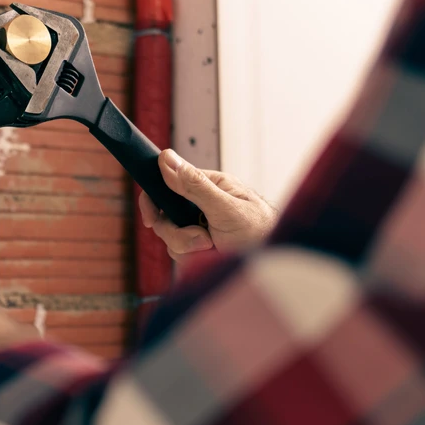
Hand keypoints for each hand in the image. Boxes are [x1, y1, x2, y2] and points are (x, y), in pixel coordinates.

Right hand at [139, 149, 277, 260]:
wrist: (273, 266)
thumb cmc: (261, 233)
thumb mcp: (225, 207)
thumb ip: (194, 185)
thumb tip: (166, 158)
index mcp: (209, 186)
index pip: (168, 183)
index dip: (154, 200)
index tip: (151, 218)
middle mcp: (201, 205)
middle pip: (166, 217)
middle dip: (179, 234)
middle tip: (203, 241)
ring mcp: (199, 228)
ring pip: (171, 239)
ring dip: (190, 249)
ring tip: (214, 249)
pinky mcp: (200, 248)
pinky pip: (180, 255)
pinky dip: (193, 260)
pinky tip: (212, 257)